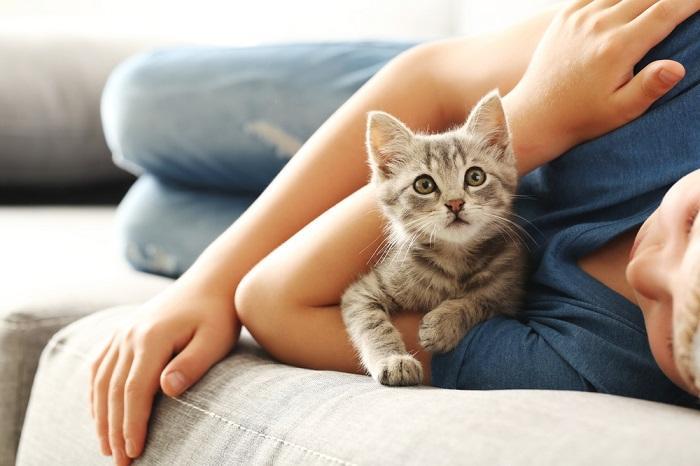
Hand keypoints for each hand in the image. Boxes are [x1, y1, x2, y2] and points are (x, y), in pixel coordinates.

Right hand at [89, 284, 240, 464]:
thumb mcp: (215, 340)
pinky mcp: (121, 331)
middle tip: (119, 462)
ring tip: (106, 447)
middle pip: (113, 390)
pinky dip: (95, 392)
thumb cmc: (218, 314)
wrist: (210, 283)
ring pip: (100, 380)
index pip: (134, 390)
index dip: (131, 424)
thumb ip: (192, 364)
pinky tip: (99, 412)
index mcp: (151, 337)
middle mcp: (129, 334)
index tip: (134, 452)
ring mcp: (122, 331)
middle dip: (114, 429)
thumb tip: (167, 390)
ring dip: (100, 416)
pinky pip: (98, 365)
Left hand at [504, 0, 699, 172]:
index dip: (691, 2)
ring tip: (657, 4)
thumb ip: (649, 87)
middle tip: (685, 2)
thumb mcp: (620, 111)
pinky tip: (627, 2)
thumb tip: (678, 67)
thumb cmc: (582, 117)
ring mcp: (579, 17)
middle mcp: (599, 25)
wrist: (535, 115)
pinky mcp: (565, 16)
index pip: (666, 11)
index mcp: (617, 48)